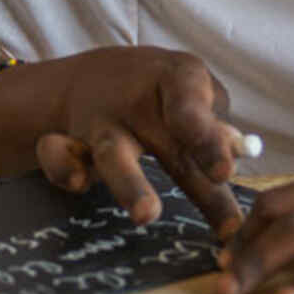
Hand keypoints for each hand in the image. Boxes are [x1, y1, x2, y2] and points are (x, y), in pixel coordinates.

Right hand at [35, 46, 245, 240]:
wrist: (96, 76)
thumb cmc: (166, 96)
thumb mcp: (195, 95)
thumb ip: (214, 127)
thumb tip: (235, 157)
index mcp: (176, 78)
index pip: (193, 106)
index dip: (209, 139)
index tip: (225, 171)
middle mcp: (138, 99)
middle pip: (167, 143)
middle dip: (193, 181)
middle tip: (220, 217)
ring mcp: (101, 120)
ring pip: (113, 153)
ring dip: (130, 184)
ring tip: (148, 213)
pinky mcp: (68, 140)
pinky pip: (58, 154)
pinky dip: (63, 167)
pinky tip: (78, 183)